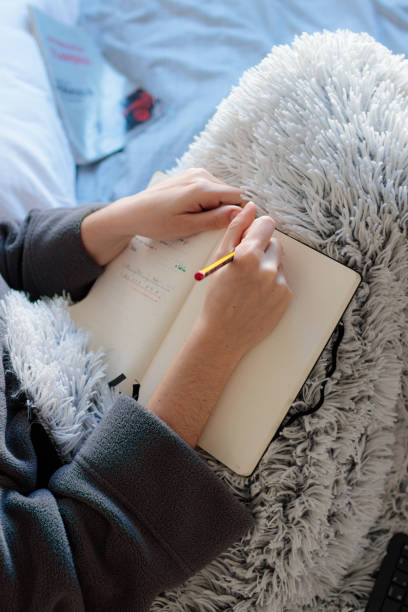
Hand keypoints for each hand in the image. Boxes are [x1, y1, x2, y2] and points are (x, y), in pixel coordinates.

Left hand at [81, 168, 245, 265]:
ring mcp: (195, 172)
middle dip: (226, 211)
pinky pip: (210, 188)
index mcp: (202, 188)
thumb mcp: (186, 227)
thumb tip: (240, 213)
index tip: (231, 229)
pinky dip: (208, 201)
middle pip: (231, 194)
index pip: (238, 197)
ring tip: (197, 220)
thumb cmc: (156, 223)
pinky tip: (192, 211)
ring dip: (216, 206)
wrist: (132, 212)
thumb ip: (215, 220)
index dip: (239, 214)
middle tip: (209, 228)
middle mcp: (201, 175)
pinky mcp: (190, 175)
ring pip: (222, 191)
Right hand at [197, 201, 292, 360]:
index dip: (256, 231)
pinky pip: (282, 280)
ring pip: (278, 262)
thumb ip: (235, 230)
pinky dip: (272, 285)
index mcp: (249, 255)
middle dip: (262, 250)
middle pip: (275, 243)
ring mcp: (280, 283)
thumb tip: (249, 208)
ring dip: (267, 268)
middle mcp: (268, 268)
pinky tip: (257, 296)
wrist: (223, 334)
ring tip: (249, 285)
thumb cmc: (217, 297)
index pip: (267, 224)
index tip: (250, 239)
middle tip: (245, 268)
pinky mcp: (286, 297)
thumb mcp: (219, 260)